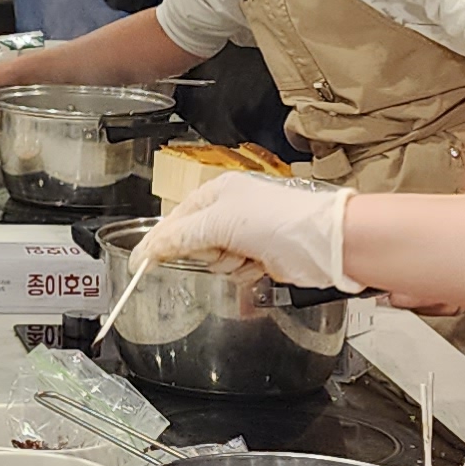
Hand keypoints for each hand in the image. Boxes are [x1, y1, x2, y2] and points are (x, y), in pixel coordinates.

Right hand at [131, 174, 352, 291]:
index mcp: (217, 192)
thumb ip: (180, 237)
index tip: (140, 263)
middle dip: (206, 253)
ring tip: (247, 256)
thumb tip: (149, 249)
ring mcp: (247, 234)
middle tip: (222, 250)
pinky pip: (235, 272)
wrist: (323, 244)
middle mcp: (231, 211)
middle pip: (194, 243)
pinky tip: (259, 266)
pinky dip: (244, 273)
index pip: (175, 219)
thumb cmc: (281, 220)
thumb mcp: (220, 224)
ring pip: (214, 261)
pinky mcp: (261, 256)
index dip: (159, 241)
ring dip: (228, 265)